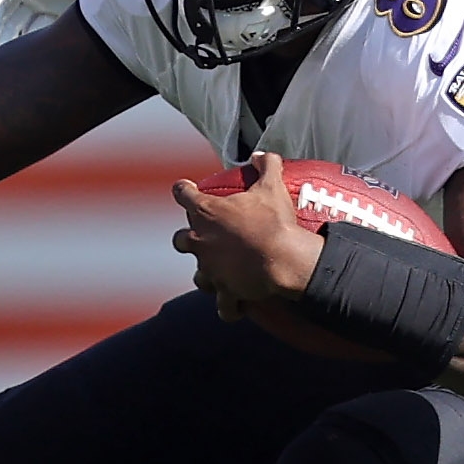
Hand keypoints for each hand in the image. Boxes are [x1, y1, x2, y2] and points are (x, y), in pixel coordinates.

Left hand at [171, 152, 323, 319]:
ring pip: (197, 276)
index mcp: (207, 212)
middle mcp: (201, 241)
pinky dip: (228, 307)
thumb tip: (263, 155)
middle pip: (180, 240)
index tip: (185, 188)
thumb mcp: (272, 187)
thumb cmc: (273, 221)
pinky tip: (233, 307)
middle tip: (204, 237)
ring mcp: (211, 269)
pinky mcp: (225, 291)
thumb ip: (266, 166)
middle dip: (188, 239)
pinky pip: (223, 306)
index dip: (183, 189)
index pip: (183, 194)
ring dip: (206, 274)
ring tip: (218, 273)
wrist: (284, 258)